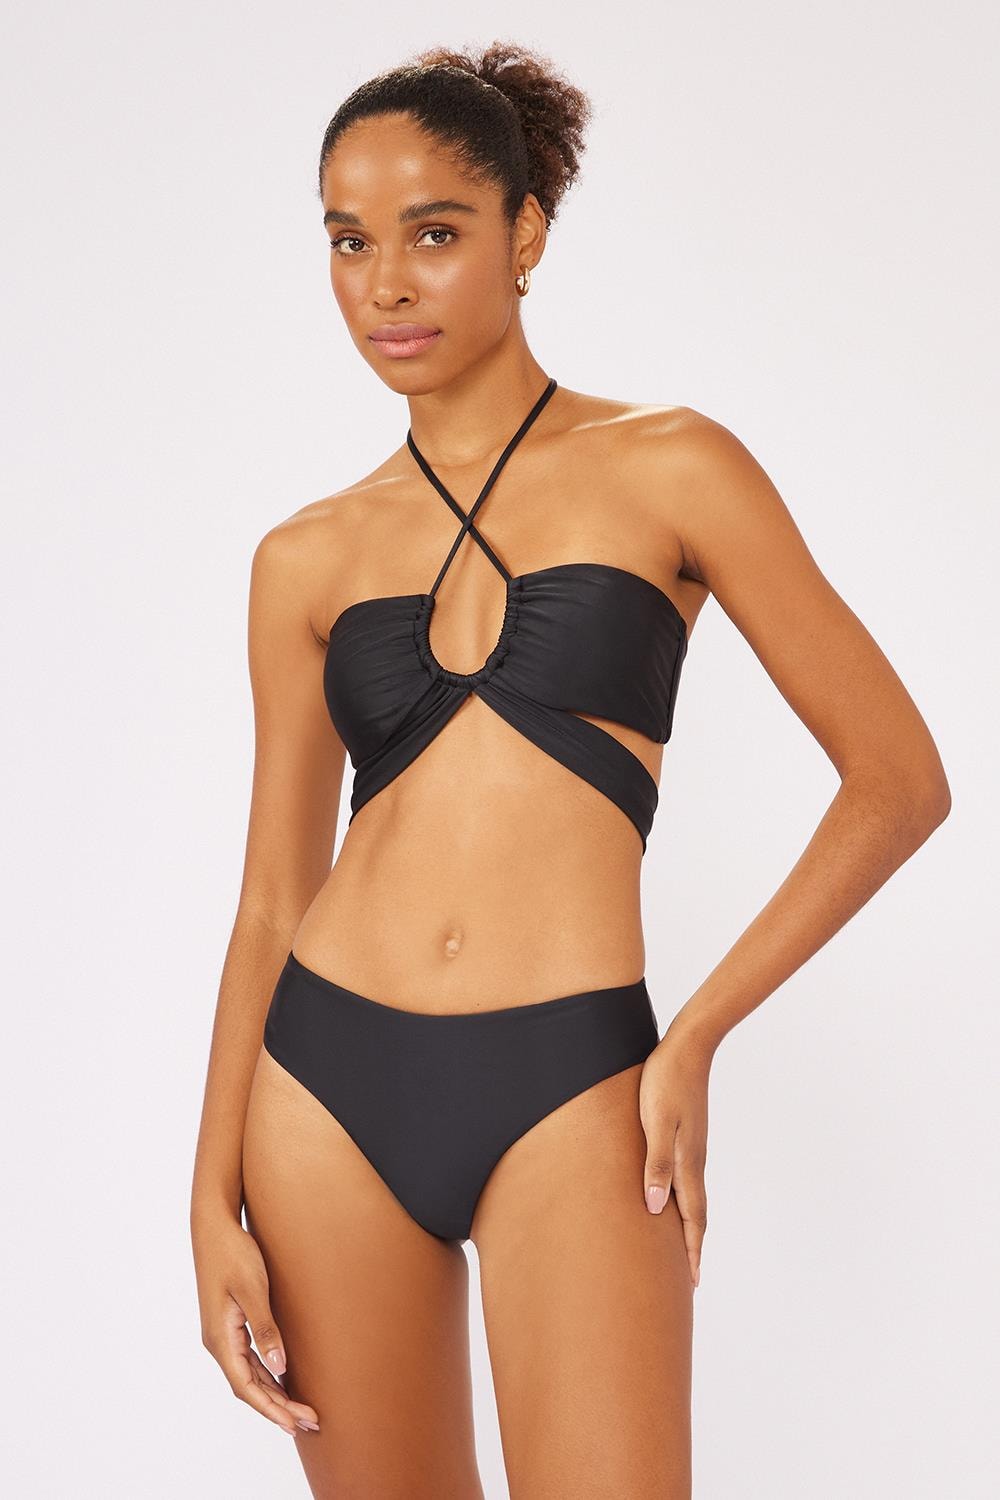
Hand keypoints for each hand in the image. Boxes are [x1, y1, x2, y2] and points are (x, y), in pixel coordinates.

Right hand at [192, 1210, 320, 1436]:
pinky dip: (267, 1374)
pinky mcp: (230, 1323)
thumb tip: (279, 1366)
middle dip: (278, 1407)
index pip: (247, 1387)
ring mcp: (223, 1334)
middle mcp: (219, 1342)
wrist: (214, 1226)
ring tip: (301, 1410)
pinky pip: (249, 1359)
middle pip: (250, 1386)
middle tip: (310, 1422)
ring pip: (249, 1374)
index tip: (294, 1424)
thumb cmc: (234, 1254)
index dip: (271, 1408)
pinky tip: (283, 1379)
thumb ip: (265, 1328)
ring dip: (274, 1393)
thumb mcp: (253, 1289)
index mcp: (220, 1339)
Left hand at [638, 1026, 712, 1287]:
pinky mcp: (687, 1134)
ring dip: (689, 1224)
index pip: (692, 1218)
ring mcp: (692, 1147)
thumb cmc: (666, 1081)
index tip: (693, 1283)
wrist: (688, 1046)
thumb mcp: (656, 1122)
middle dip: (693, 1246)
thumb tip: (653, 1207)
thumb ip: (656, 1163)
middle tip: (690, 1278)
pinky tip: (671, 1197)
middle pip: (696, 1213)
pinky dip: (682, 1199)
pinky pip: (686, 1178)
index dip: (691, 1251)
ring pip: (691, 1196)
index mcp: (687, 1162)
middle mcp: (693, 1160)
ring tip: (682, 1246)